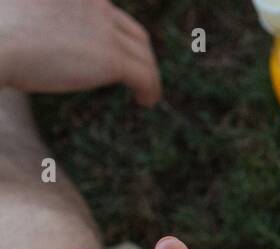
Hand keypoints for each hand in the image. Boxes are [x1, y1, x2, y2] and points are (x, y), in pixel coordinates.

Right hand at [0, 0, 160, 105]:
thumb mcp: (23, 12)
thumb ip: (43, 19)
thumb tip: (49, 39)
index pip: (107, 12)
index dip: (115, 32)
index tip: (112, 51)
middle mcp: (95, 3)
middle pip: (132, 32)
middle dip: (139, 53)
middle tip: (136, 73)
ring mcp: (104, 30)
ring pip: (143, 55)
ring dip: (148, 74)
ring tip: (146, 93)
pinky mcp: (111, 58)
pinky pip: (145, 76)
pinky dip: (150, 89)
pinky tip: (146, 101)